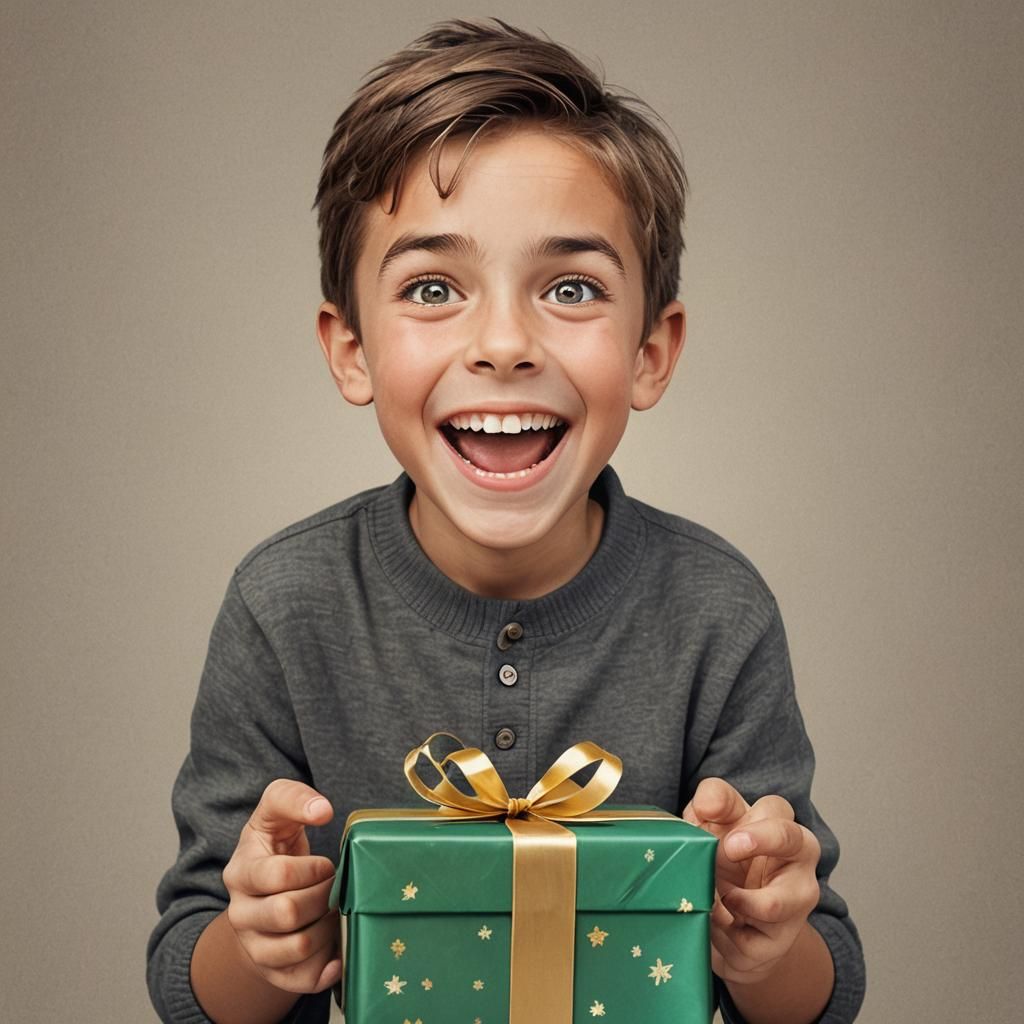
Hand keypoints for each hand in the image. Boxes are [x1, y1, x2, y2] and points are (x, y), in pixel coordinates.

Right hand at [222, 779, 341, 993]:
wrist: (259, 892)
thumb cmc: (273, 846)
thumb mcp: (274, 812)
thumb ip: (293, 798)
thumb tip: (322, 809)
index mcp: (240, 873)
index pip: (277, 875)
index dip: (312, 869)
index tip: (326, 864)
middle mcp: (241, 914)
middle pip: (287, 913)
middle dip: (323, 897)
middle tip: (334, 888)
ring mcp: (254, 946)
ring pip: (297, 949)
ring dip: (328, 928)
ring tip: (334, 911)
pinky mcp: (273, 972)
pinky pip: (302, 980)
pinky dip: (327, 968)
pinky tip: (338, 951)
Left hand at [682, 778, 820, 984]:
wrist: (730, 923)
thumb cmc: (725, 861)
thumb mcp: (713, 825)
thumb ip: (712, 804)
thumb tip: (707, 804)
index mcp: (781, 828)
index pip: (777, 808)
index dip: (751, 818)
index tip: (724, 831)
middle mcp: (798, 864)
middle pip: (794, 840)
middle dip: (762, 840)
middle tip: (728, 848)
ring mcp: (794, 906)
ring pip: (774, 904)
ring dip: (732, 899)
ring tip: (712, 896)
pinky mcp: (776, 943)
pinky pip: (745, 940)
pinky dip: (719, 932)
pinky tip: (713, 924)